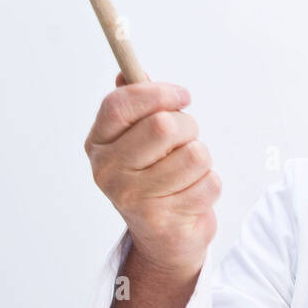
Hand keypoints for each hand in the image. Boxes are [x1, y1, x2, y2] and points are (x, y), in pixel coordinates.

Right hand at [84, 72, 220, 277]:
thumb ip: (136, 105)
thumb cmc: (154, 175)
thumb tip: (127, 71)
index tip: (182, 95)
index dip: (157, 93)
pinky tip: (192, 194)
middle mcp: (109, 171)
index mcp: (99, 144)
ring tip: (187, 173)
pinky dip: (209, 185)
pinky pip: (209, 182)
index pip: (120, 104)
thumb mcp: (137, 139)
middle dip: (187, 128)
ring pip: (194, 154)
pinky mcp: (163, 220)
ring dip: (202, 159)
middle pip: (164, 126)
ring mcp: (133, 198)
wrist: (163, 237)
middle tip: (185, 140)